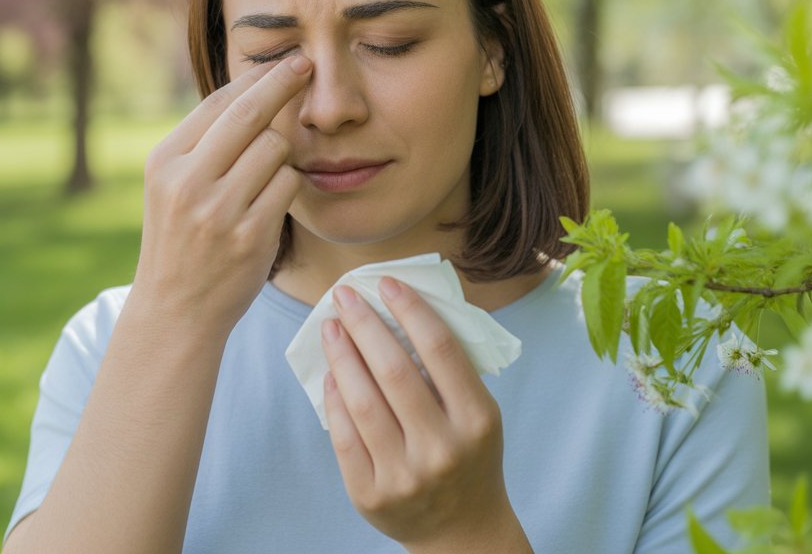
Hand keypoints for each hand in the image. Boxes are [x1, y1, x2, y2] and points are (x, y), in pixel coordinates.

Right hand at [133, 55, 311, 332]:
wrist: (176, 309)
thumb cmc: (182, 239)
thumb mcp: (174, 185)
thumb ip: (206, 142)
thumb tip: (255, 87)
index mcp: (165, 161)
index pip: (218, 103)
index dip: (256, 78)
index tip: (283, 62)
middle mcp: (188, 181)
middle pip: (250, 113)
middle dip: (284, 82)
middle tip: (308, 65)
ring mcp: (220, 210)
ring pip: (276, 149)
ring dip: (284, 152)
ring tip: (269, 172)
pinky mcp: (251, 235)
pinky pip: (289, 185)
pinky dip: (289, 184)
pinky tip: (275, 198)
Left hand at [321, 277, 528, 551]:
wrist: (463, 531)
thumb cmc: (470, 458)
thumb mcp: (480, 415)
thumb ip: (450, 374)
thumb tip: (400, 315)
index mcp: (476, 420)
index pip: (440, 351)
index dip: (411, 310)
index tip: (387, 283)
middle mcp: (441, 448)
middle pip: (394, 371)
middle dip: (365, 325)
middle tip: (345, 295)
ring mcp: (403, 475)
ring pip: (363, 402)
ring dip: (342, 356)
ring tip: (331, 327)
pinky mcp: (370, 496)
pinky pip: (344, 437)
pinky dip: (335, 399)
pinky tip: (331, 372)